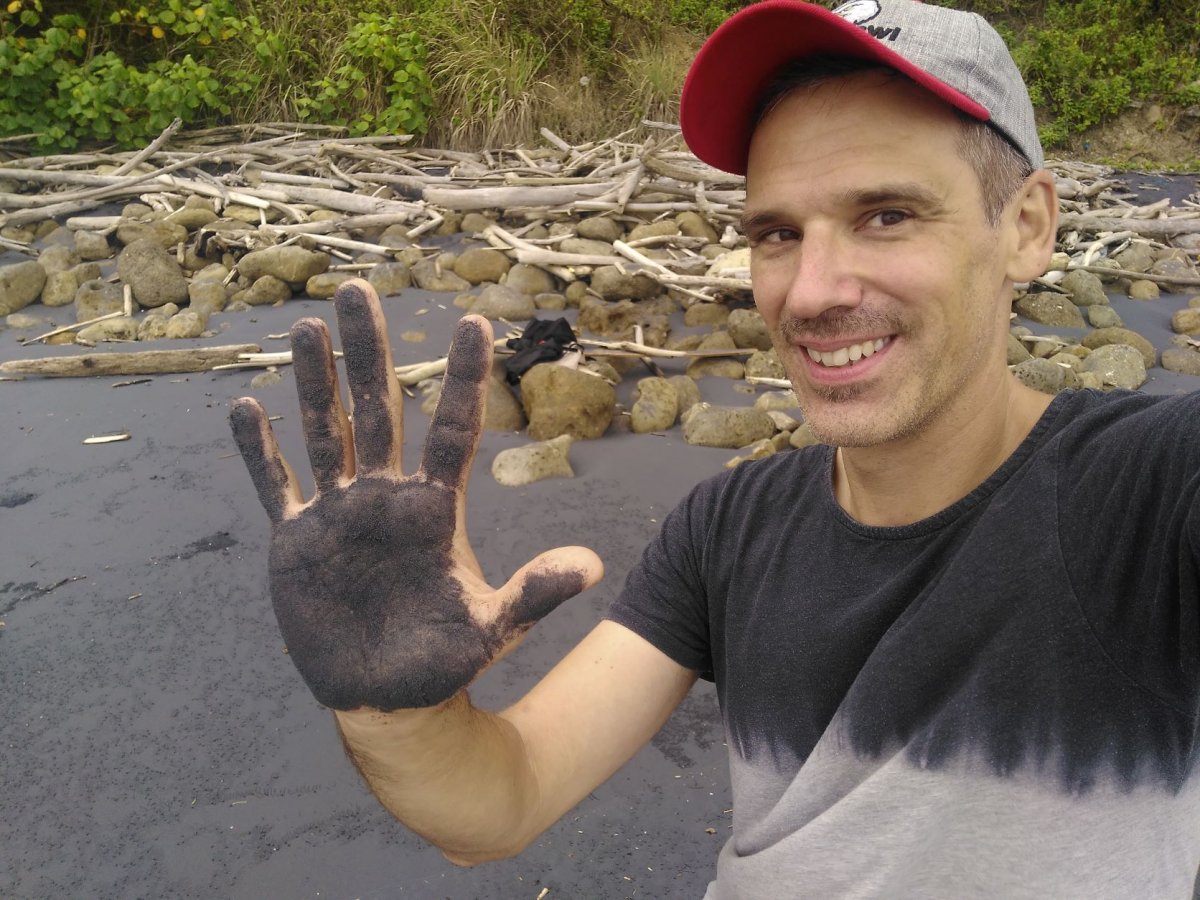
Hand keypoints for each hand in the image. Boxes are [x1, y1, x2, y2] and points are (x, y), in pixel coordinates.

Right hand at [230, 279, 602, 711]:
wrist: (390, 697)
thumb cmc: (445, 658)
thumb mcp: (494, 626)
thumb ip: (534, 591)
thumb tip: (593, 566)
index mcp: (434, 511)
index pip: (451, 431)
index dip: (461, 379)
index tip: (474, 322)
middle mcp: (386, 498)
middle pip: (377, 409)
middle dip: (367, 351)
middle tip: (358, 290)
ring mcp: (339, 514)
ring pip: (324, 433)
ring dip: (313, 383)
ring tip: (306, 326)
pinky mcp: (298, 541)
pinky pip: (275, 486)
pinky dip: (259, 452)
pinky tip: (243, 407)